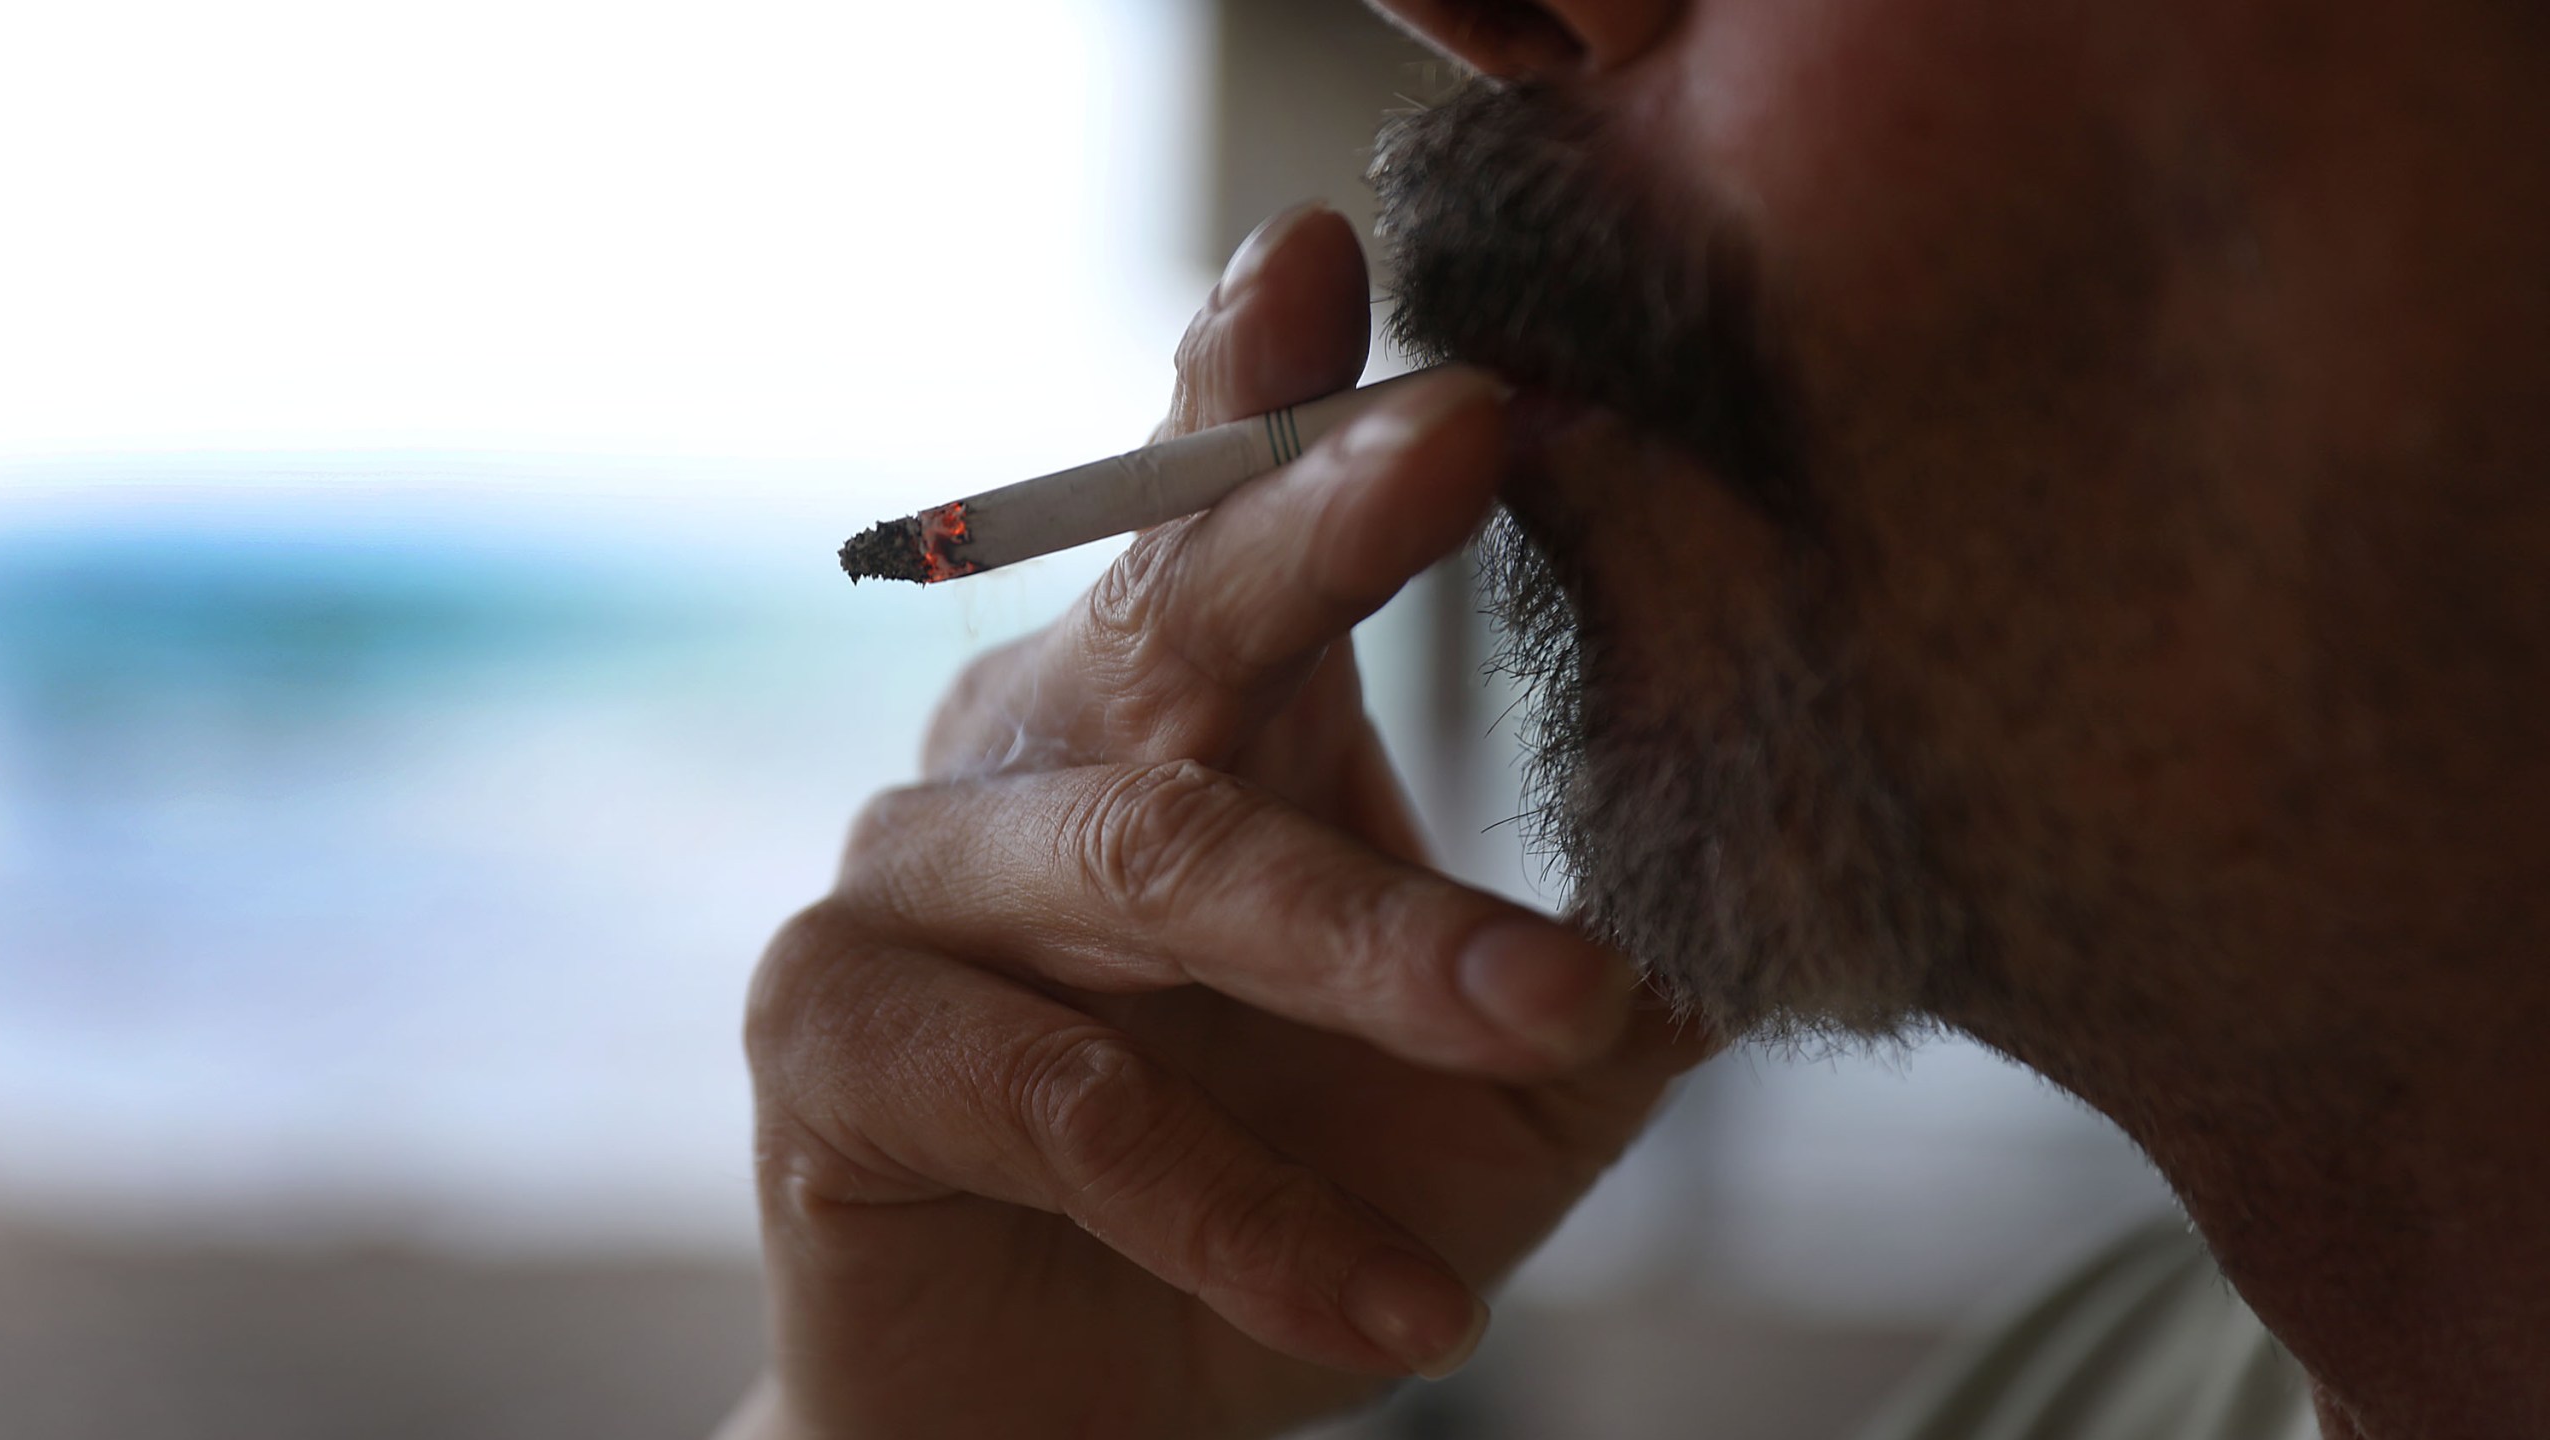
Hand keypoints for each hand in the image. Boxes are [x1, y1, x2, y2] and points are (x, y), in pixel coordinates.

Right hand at [732, 203, 1714, 1439]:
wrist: (1070, 1422)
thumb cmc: (1282, 1209)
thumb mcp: (1482, 1097)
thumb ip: (1598, 979)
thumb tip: (1778, 890)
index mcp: (1175, 716)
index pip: (1212, 514)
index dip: (1265, 387)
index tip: (1341, 252)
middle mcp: (1027, 758)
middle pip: (1173, 624)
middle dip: (1315, 526)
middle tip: (1459, 436)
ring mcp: (907, 884)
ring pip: (1149, 868)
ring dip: (1364, 948)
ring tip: (1556, 1025)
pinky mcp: (829, 1040)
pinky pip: (1060, 1102)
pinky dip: (1244, 1208)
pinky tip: (1401, 1309)